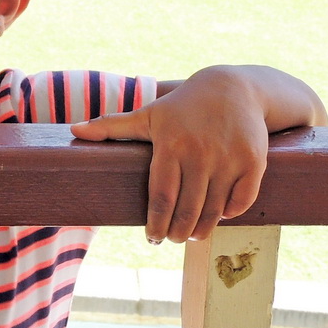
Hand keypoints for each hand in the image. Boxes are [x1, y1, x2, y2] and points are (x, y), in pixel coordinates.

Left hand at [70, 66, 323, 243]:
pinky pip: (242, 198)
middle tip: (171, 239)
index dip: (155, 222)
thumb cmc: (183, 106)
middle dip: (177, 231)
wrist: (236, 88)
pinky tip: (219, 217)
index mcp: (170, 144)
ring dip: (203, 228)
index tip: (151, 238)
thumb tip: (73, 130)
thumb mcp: (148, 114)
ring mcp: (229, 157)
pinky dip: (230, 213)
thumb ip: (112, 126)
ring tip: (191, 236)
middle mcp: (200, 152)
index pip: (161, 195)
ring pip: (214, 208)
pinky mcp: (254, 160)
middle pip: (187, 207)